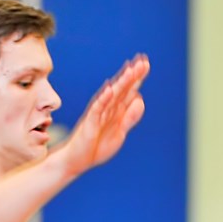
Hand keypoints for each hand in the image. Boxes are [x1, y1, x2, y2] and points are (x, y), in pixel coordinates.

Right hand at [58, 55, 149, 175]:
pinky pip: (97, 109)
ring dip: (121, 83)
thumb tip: (140, 99)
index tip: (146, 63)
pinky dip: (103, 99)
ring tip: (130, 70)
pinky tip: (109, 90)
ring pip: (111, 96)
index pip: (128, 91)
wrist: (76, 160)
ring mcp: (98, 114)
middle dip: (132, 76)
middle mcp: (107, 109)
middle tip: (142, 61)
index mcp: (115, 111)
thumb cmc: (96, 146)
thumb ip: (130, 117)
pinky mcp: (89, 123)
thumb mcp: (119, 132)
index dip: (137, 78)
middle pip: (122, 89)